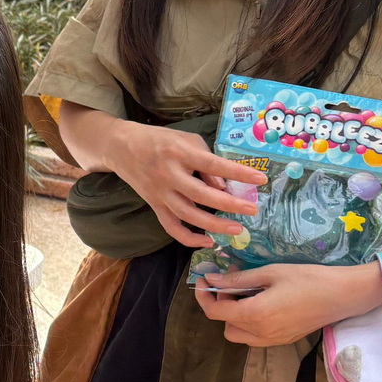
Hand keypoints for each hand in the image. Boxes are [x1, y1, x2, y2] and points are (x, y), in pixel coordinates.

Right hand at [102, 121, 264, 247]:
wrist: (121, 148)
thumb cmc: (160, 140)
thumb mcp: (186, 140)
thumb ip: (206, 162)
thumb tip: (224, 186)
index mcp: (180, 153)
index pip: (213, 165)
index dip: (238, 173)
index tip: (261, 179)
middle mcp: (169, 175)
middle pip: (201, 195)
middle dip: (229, 205)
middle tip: (252, 210)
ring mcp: (160, 193)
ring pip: (188, 215)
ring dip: (213, 225)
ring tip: (237, 229)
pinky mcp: (154, 205)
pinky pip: (171, 226)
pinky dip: (188, 238)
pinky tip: (208, 241)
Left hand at [195, 263, 381, 347]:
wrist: (343, 295)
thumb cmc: (308, 278)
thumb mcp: (270, 273)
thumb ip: (238, 279)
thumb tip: (211, 280)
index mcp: (254, 315)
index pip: (215, 311)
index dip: (204, 296)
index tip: (204, 280)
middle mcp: (260, 333)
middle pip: (225, 324)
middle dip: (222, 304)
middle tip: (234, 283)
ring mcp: (273, 340)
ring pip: (238, 334)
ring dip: (235, 316)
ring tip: (249, 294)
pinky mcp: (284, 341)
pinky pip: (255, 337)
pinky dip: (249, 323)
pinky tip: (262, 303)